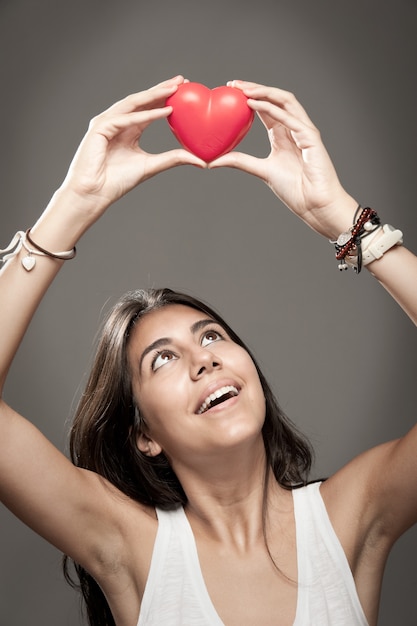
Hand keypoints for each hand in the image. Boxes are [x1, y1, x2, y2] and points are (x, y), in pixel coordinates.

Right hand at [60, 76, 204, 217]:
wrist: (95, 193)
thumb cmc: (118, 181)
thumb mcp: (152, 166)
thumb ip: (174, 159)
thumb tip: (202, 162)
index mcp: (128, 128)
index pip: (149, 108)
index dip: (165, 97)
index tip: (185, 89)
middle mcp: (117, 122)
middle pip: (142, 101)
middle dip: (161, 89)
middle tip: (182, 80)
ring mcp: (107, 123)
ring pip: (134, 104)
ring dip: (154, 96)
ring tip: (174, 89)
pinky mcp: (100, 128)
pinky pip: (126, 119)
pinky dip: (145, 115)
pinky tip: (163, 111)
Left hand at [209, 81, 356, 238]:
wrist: (315, 205)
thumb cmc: (296, 190)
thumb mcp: (261, 171)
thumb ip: (240, 161)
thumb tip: (212, 161)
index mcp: (283, 135)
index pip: (266, 108)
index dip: (249, 97)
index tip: (230, 91)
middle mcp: (294, 128)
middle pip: (275, 99)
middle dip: (254, 88)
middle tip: (233, 85)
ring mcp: (304, 131)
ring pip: (285, 101)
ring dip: (264, 92)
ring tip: (244, 90)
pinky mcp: (311, 138)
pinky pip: (291, 118)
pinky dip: (272, 109)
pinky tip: (254, 105)